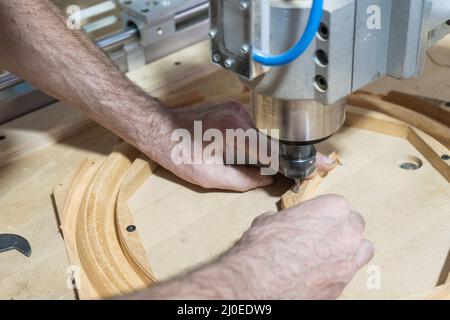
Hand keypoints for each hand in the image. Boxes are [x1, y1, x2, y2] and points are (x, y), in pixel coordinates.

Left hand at [141, 100, 337, 190]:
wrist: (160, 127)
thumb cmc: (178, 153)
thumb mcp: (209, 176)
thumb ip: (242, 180)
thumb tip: (266, 180)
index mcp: (236, 132)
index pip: (277, 150)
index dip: (300, 161)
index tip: (322, 165)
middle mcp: (242, 115)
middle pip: (275, 139)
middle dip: (288, 155)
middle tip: (303, 168)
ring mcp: (238, 108)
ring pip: (266, 132)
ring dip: (271, 148)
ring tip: (266, 163)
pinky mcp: (235, 107)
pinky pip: (256, 125)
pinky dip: (260, 139)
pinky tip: (251, 150)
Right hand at [224, 194, 373, 298]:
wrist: (258, 281)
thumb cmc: (262, 248)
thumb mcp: (269, 221)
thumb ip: (286, 218)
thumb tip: (281, 223)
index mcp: (331, 209)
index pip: (339, 204)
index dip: (325, 212)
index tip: (316, 217)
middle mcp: (346, 233)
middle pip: (355, 224)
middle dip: (341, 228)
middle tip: (323, 233)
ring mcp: (348, 260)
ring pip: (362, 249)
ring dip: (350, 248)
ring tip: (331, 252)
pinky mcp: (343, 284)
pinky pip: (350, 272)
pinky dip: (340, 270)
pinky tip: (323, 270)